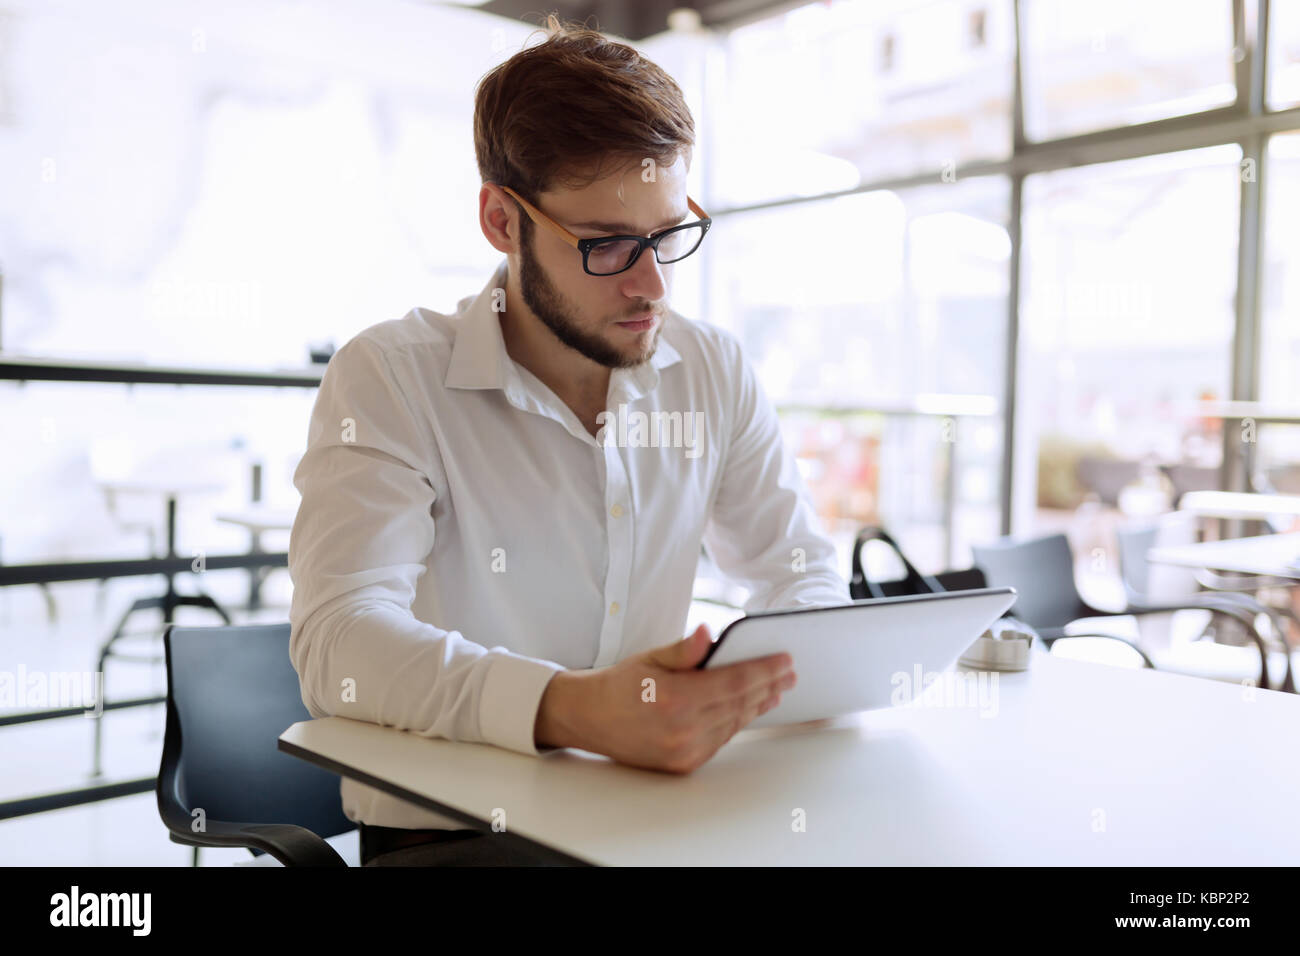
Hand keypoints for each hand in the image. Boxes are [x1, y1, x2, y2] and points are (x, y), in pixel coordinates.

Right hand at [535, 623, 795, 772]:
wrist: (589, 718)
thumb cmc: (619, 684)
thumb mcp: (651, 658)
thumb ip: (685, 650)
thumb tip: (709, 633)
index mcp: (674, 698)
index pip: (734, 682)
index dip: (764, 670)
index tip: (785, 660)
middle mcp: (681, 729)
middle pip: (740, 704)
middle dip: (768, 686)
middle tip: (789, 673)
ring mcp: (683, 750)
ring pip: (734, 724)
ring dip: (758, 705)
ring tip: (776, 689)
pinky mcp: (683, 764)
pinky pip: (720, 739)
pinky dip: (737, 722)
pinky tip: (749, 709)